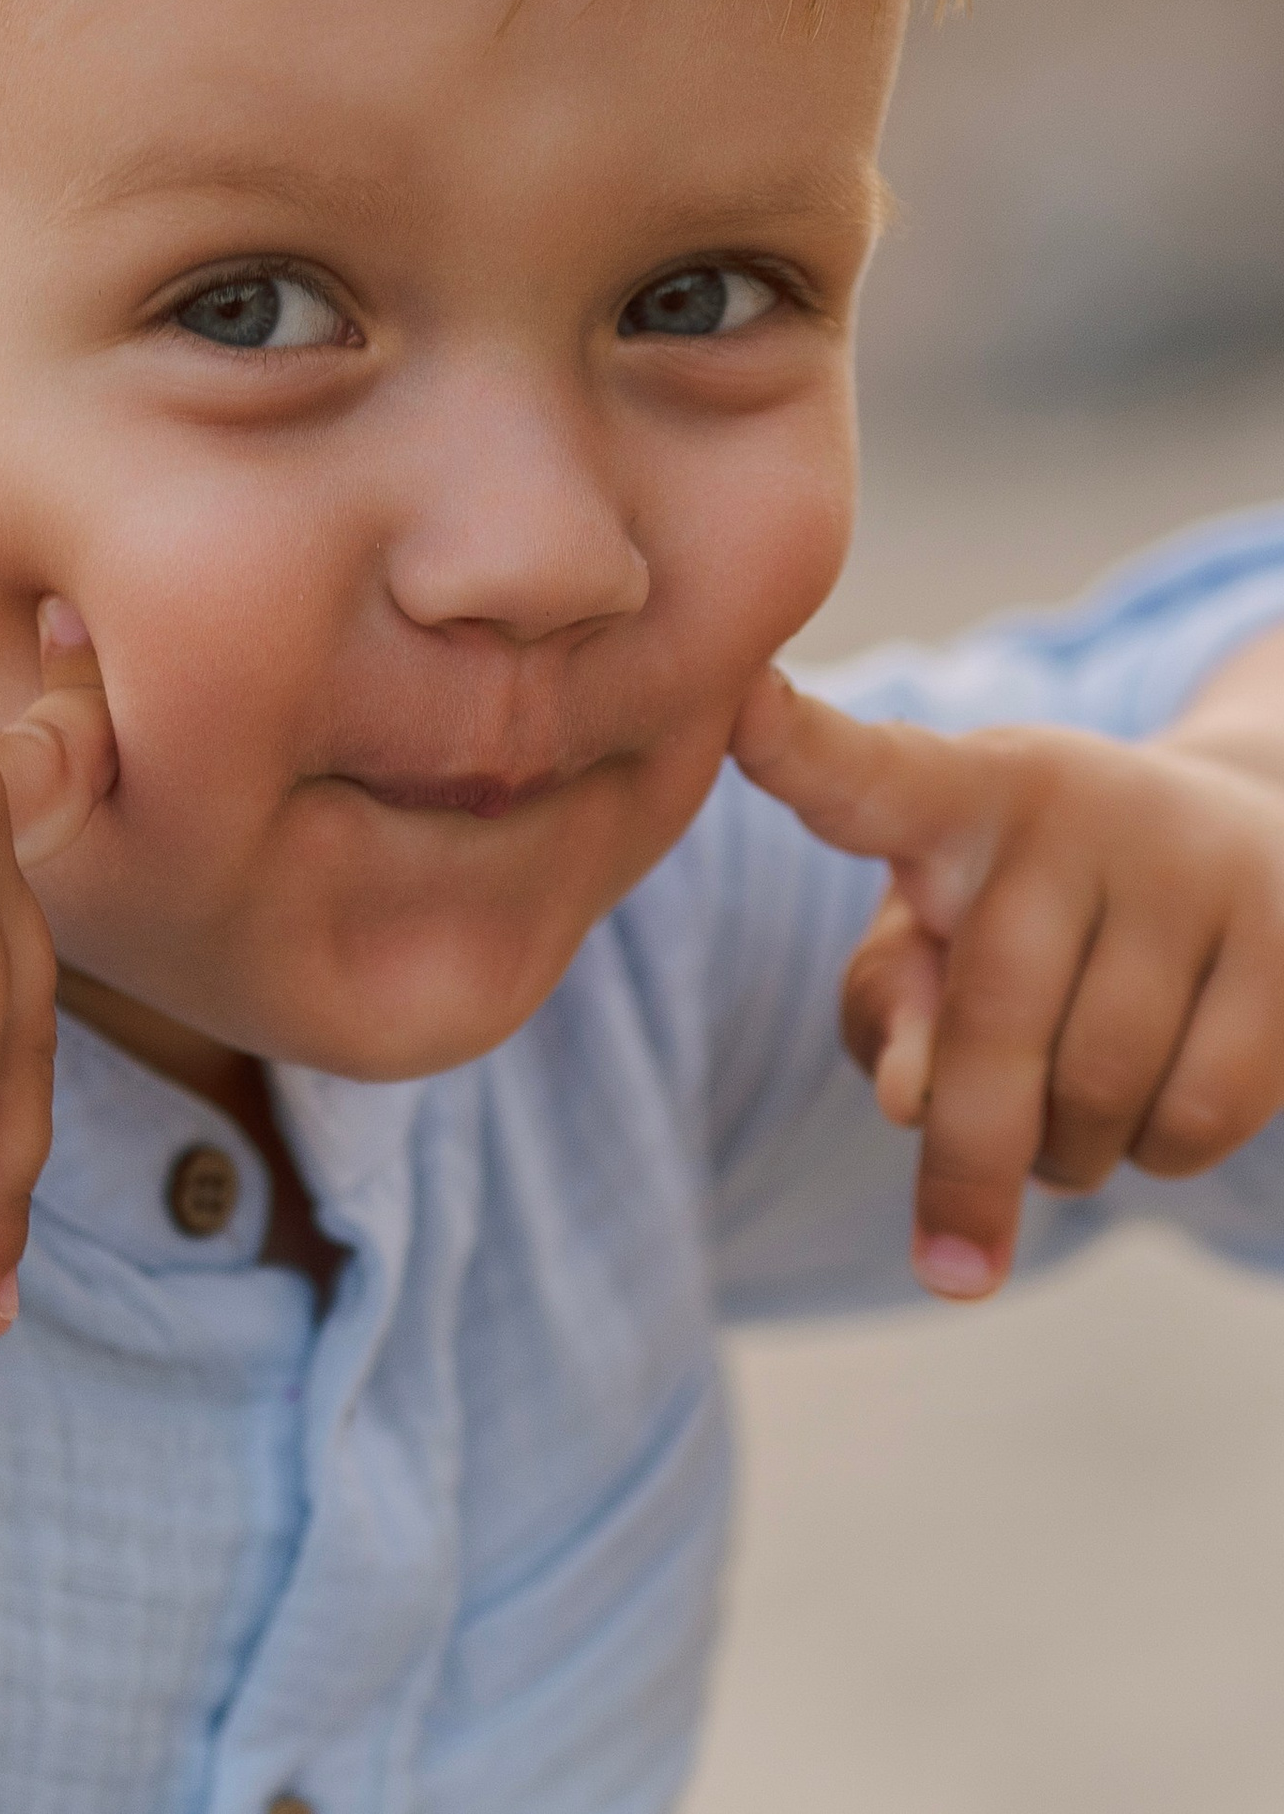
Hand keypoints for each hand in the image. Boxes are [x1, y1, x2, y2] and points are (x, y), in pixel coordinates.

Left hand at [729, 669, 1283, 1298]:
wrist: (1256, 845)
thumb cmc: (1038, 908)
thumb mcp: (939, 934)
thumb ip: (895, 1006)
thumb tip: (913, 1103)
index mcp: (952, 790)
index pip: (861, 772)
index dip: (794, 741)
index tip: (740, 702)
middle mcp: (1070, 803)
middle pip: (991, 1021)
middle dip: (966, 1165)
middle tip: (951, 1269)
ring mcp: (1191, 858)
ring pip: (1100, 1089)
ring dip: (1068, 1158)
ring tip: (1062, 1123)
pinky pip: (1199, 1113)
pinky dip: (1157, 1156)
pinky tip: (1148, 1115)